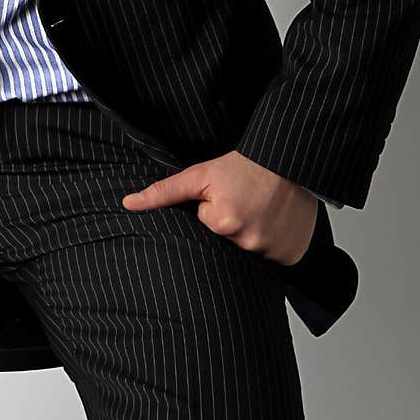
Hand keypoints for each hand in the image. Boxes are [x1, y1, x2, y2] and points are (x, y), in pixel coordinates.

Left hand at [121, 150, 318, 266]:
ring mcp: (271, 251)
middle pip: (224, 242)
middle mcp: (247, 241)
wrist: (291, 161)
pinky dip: (272, 243)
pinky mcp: (291, 256)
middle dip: (230, 225)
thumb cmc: (247, 166)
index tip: (228, 195)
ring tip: (261, 209)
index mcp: (222, 222)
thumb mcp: (201, 174)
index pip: (203, 227)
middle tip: (244, 201)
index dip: (211, 210)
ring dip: (251, 233)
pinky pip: (272, 258)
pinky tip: (275, 222)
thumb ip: (165, 192)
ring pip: (247, 250)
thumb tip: (128, 203)